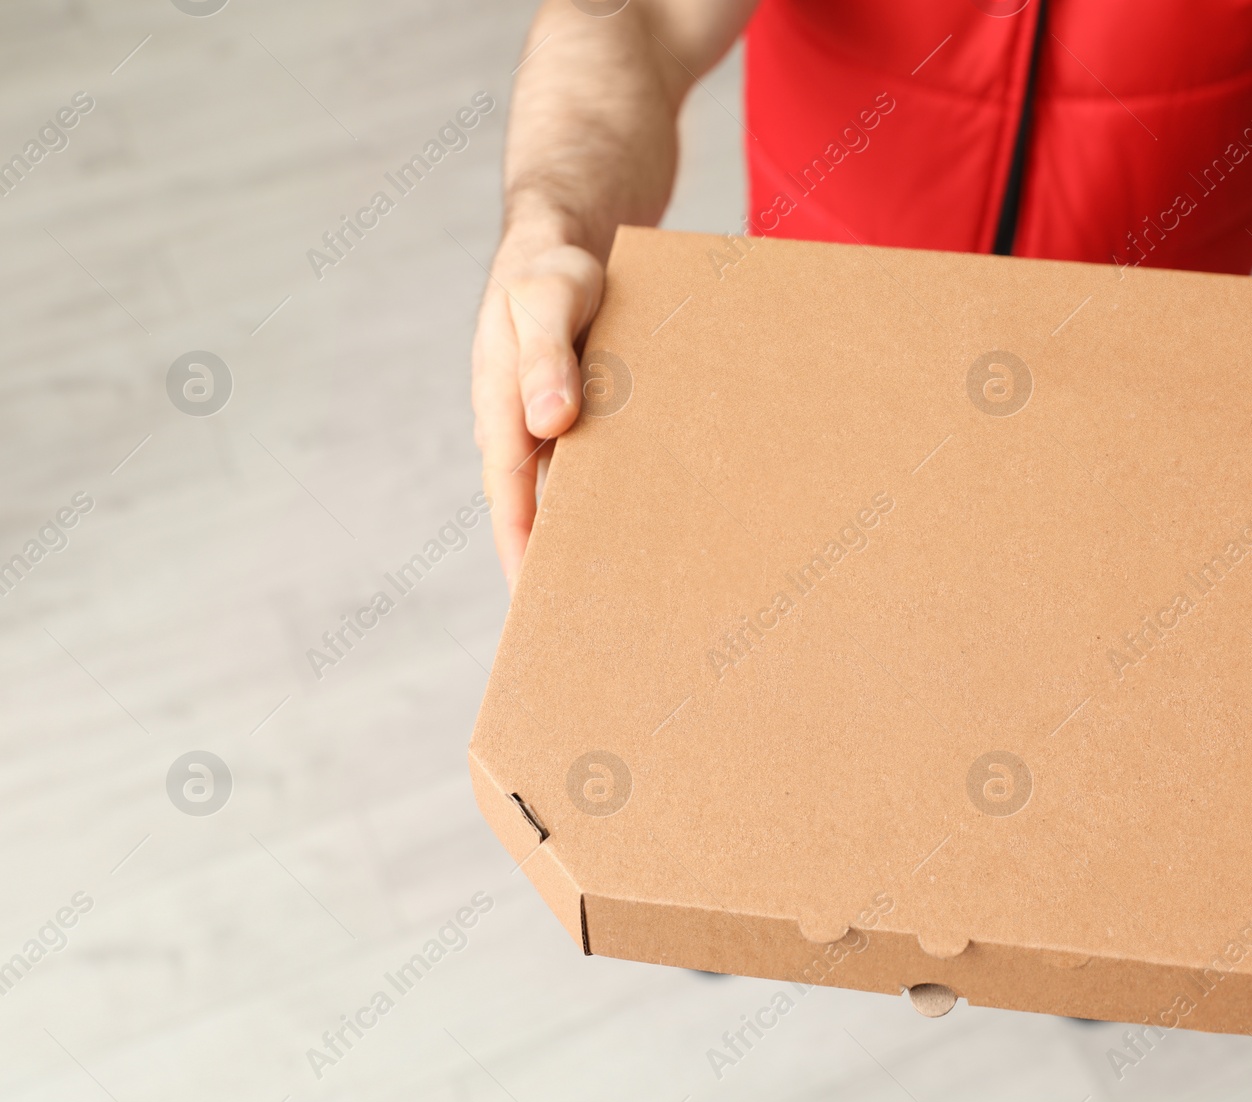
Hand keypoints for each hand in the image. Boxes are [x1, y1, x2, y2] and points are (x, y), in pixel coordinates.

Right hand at [471, 220, 604, 587]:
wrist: (566, 239)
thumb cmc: (551, 267)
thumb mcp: (546, 299)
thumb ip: (547, 357)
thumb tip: (548, 423)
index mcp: (503, 409)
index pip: (510, 499)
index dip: (522, 551)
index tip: (537, 601)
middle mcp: (525, 428)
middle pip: (539, 510)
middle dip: (559, 562)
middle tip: (593, 619)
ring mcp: (555, 425)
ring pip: (572, 492)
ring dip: (595, 532)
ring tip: (630, 588)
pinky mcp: (587, 415)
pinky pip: (601, 464)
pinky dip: (621, 492)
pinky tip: (655, 520)